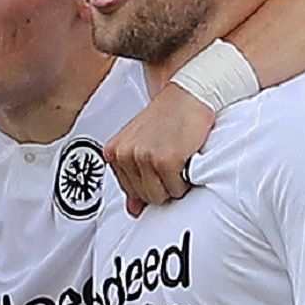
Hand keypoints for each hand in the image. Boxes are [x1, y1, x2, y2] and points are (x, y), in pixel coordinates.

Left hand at [105, 83, 212, 215]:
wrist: (190, 94)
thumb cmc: (168, 116)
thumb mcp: (142, 144)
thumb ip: (134, 177)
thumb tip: (133, 210)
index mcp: (114, 152)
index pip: (131, 191)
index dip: (152, 182)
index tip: (160, 165)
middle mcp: (125, 154)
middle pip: (145, 197)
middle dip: (163, 184)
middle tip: (172, 160)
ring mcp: (144, 157)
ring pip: (160, 196)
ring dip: (175, 183)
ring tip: (178, 158)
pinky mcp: (165, 160)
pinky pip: (177, 189)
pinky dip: (187, 178)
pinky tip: (186, 156)